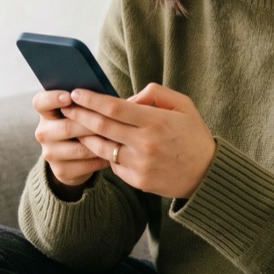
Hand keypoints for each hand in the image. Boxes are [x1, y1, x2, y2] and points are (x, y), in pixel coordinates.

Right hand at [31, 89, 109, 189]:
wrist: (75, 157)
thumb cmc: (83, 124)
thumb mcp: (81, 110)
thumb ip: (87, 102)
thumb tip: (108, 97)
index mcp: (45, 112)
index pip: (41, 102)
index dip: (53, 98)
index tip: (70, 96)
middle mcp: (43, 132)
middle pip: (66, 127)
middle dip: (91, 124)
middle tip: (111, 121)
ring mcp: (49, 153)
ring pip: (79, 148)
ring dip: (100, 144)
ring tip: (117, 139)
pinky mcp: (60, 170)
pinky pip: (85, 165)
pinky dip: (101, 159)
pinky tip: (113, 154)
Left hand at [60, 83, 216, 198]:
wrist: (207, 175)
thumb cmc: (193, 135)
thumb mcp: (183, 105)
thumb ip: (155, 94)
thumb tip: (127, 98)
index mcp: (156, 122)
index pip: (114, 108)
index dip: (91, 99)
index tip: (76, 92)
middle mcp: (145, 144)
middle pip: (102, 127)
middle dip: (80, 114)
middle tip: (66, 106)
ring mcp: (140, 164)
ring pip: (102, 147)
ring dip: (84, 135)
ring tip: (73, 125)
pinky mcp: (137, 181)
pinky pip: (113, 164)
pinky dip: (103, 153)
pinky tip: (95, 144)